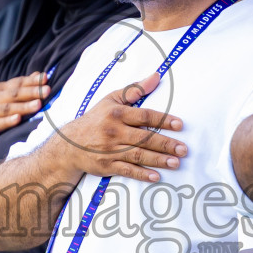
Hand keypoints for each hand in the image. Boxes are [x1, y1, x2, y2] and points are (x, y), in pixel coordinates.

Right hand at [0, 71, 49, 147]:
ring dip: (23, 106)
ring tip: (38, 105)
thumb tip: (38, 75)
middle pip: (14, 94)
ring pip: (7, 108)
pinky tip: (17, 120)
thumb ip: (17, 86)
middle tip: (47, 90)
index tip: (46, 78)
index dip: (31, 81)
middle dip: (31, 92)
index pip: (17, 83)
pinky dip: (7, 122)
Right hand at [52, 72, 186, 183]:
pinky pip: (127, 170)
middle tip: (183, 149)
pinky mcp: (107, 165)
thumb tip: (157, 76)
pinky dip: (141, 174)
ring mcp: (110, 150)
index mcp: (116, 113)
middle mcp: (113, 131)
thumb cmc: (95, 119)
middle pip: (144, 138)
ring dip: (158, 160)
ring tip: (176, 162)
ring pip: (137, 155)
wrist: (70, 144)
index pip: (144, 116)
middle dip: (165, 144)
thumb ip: (135, 89)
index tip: (180, 125)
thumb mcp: (111, 100)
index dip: (163, 120)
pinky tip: (156, 176)